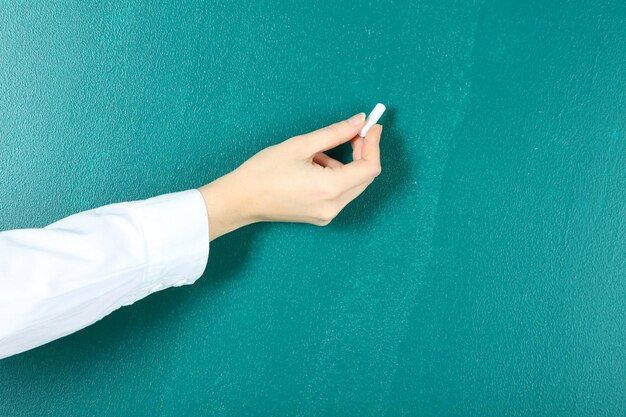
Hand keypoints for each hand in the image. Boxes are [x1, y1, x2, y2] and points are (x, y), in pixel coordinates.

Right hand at [198, 112, 382, 240]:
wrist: (241, 199)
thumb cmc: (265, 171)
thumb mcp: (301, 145)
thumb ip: (335, 133)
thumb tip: (359, 121)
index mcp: (330, 188)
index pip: (369, 168)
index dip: (373, 144)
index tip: (371, 127)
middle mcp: (333, 206)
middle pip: (364, 178)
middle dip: (361, 153)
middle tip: (351, 133)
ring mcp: (327, 215)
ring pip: (352, 185)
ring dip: (344, 165)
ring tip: (314, 155)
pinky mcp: (320, 217)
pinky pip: (338, 194)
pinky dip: (334, 177)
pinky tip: (311, 169)